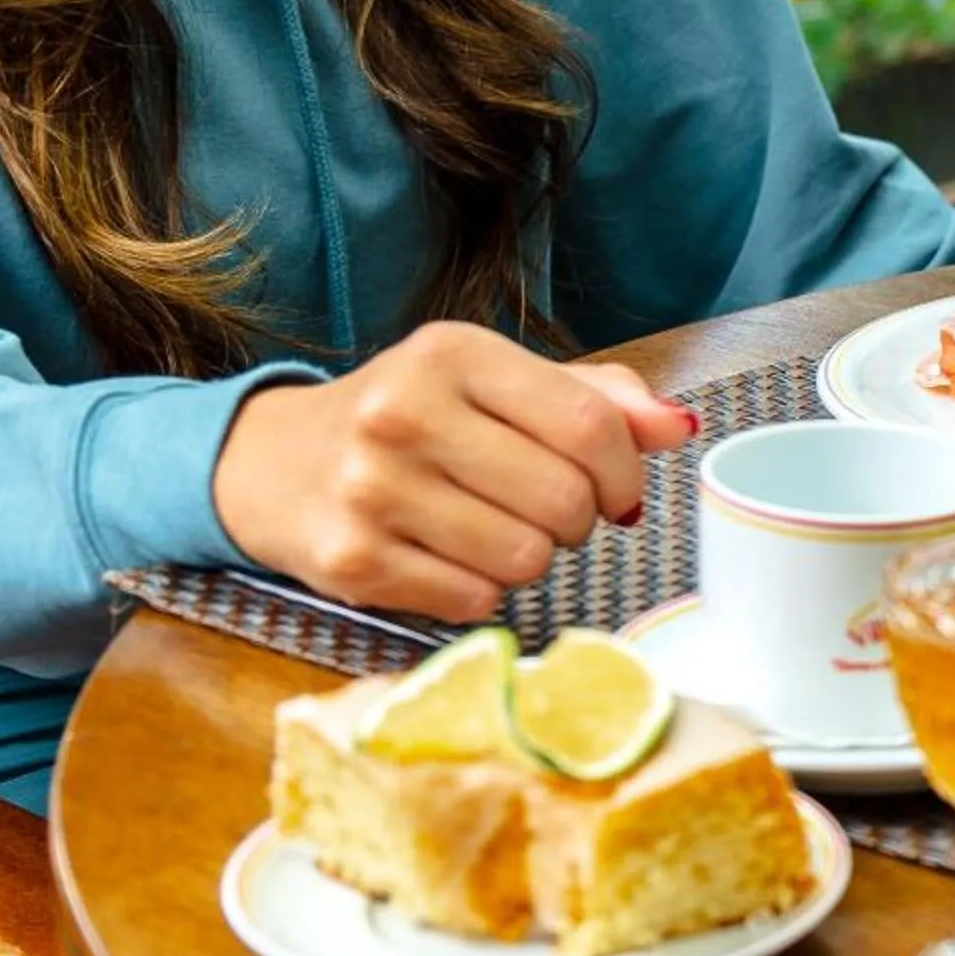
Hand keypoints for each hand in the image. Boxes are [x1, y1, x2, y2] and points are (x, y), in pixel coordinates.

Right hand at [213, 324, 697, 621]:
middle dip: (576, 521)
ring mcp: (370, 489)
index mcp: (452, 354)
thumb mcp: (497, 384)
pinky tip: (447, 558)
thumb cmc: (413, 420)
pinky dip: (479, 591)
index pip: (590, 426)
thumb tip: (680, 425)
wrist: (274, 462)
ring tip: (492, 530)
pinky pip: (473, 601)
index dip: (625, 473)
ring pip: (525, 558)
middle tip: (546, 513)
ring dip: (530, 558)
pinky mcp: (350, 562)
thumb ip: (597, 400)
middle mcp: (403, 413)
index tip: (618, 491)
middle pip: (564, 501)